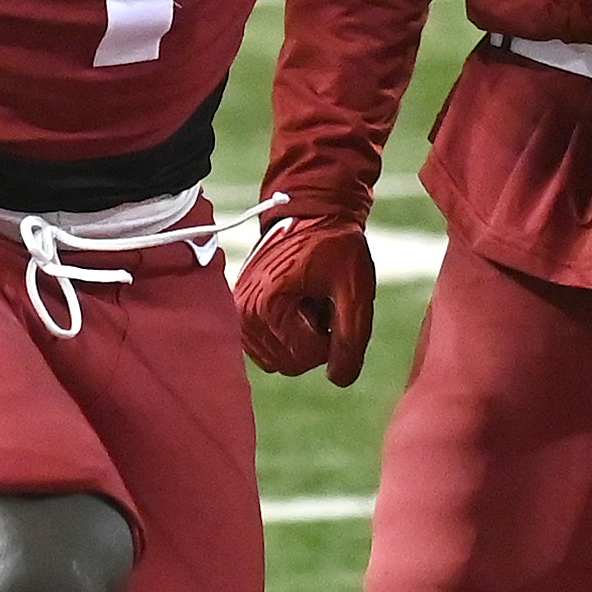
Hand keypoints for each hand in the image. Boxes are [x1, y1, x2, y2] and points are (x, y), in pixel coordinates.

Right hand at [236, 213, 376, 384]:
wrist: (311, 212)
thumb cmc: (335, 246)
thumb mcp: (354, 290)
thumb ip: (351, 339)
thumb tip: (339, 379)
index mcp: (265, 306)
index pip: (307, 356)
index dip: (333, 336)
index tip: (334, 302)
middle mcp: (243, 314)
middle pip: (290, 363)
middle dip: (315, 338)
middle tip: (321, 298)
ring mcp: (237, 314)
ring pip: (278, 359)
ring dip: (301, 337)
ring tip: (308, 298)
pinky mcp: (239, 312)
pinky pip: (268, 347)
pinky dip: (287, 333)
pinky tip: (296, 302)